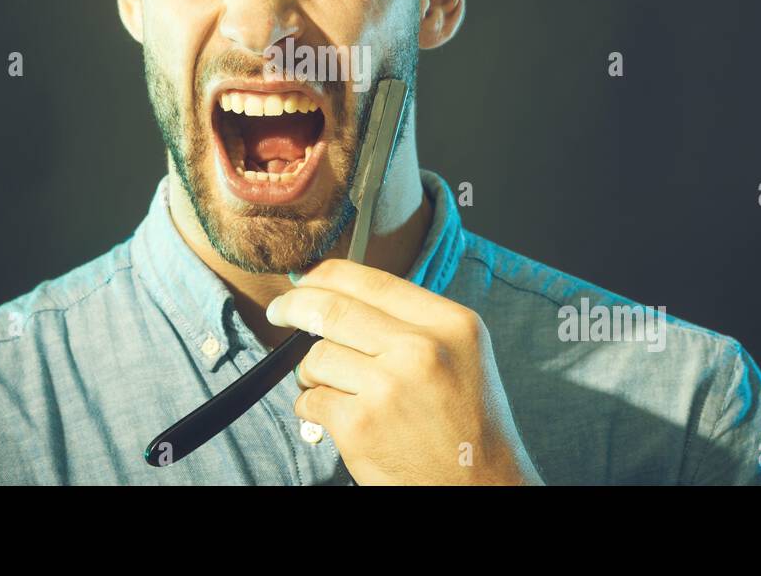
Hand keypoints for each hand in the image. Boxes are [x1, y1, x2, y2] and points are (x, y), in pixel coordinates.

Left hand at [266, 258, 543, 484]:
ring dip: (311, 372)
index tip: (304, 278)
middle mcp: (421, 350)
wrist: (480, 486)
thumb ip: (411, 320)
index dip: (325, 274)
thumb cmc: (468, 422)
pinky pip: (311, 400)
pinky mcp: (361, 426)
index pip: (372, 281)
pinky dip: (313, 407)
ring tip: (335, 387)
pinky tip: (338, 417)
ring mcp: (388, 388)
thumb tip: (339, 292)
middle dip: (293, 306)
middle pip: (331, 309)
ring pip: (316, 357)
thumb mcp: (461, 353)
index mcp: (450, 324)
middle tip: (279, 311)